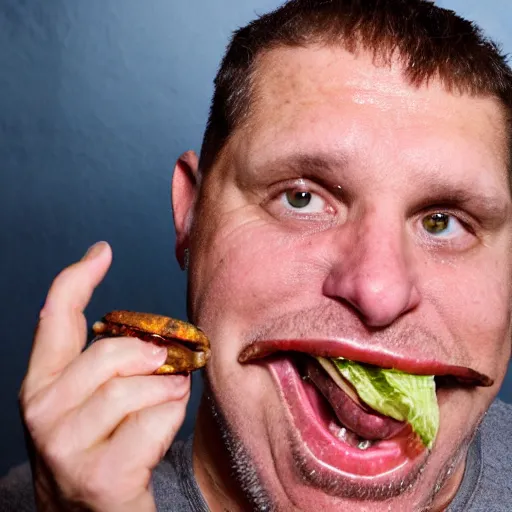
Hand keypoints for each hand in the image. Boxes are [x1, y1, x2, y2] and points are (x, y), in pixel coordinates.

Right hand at [19, 242, 189, 511]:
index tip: (101, 252)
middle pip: (114, 351)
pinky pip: (159, 416)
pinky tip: (158, 436)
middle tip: (164, 373)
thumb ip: (110, 364)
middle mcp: (43, 411)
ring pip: (142, 383)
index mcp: (42, 385)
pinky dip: (173, 418)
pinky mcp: (100, 474)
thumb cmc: (103, 449)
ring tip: (160, 408)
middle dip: (153, 359)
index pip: (55, 319)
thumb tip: (152, 333)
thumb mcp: (93, 402)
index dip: (78, 279)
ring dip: (168, 391)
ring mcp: (66, 445)